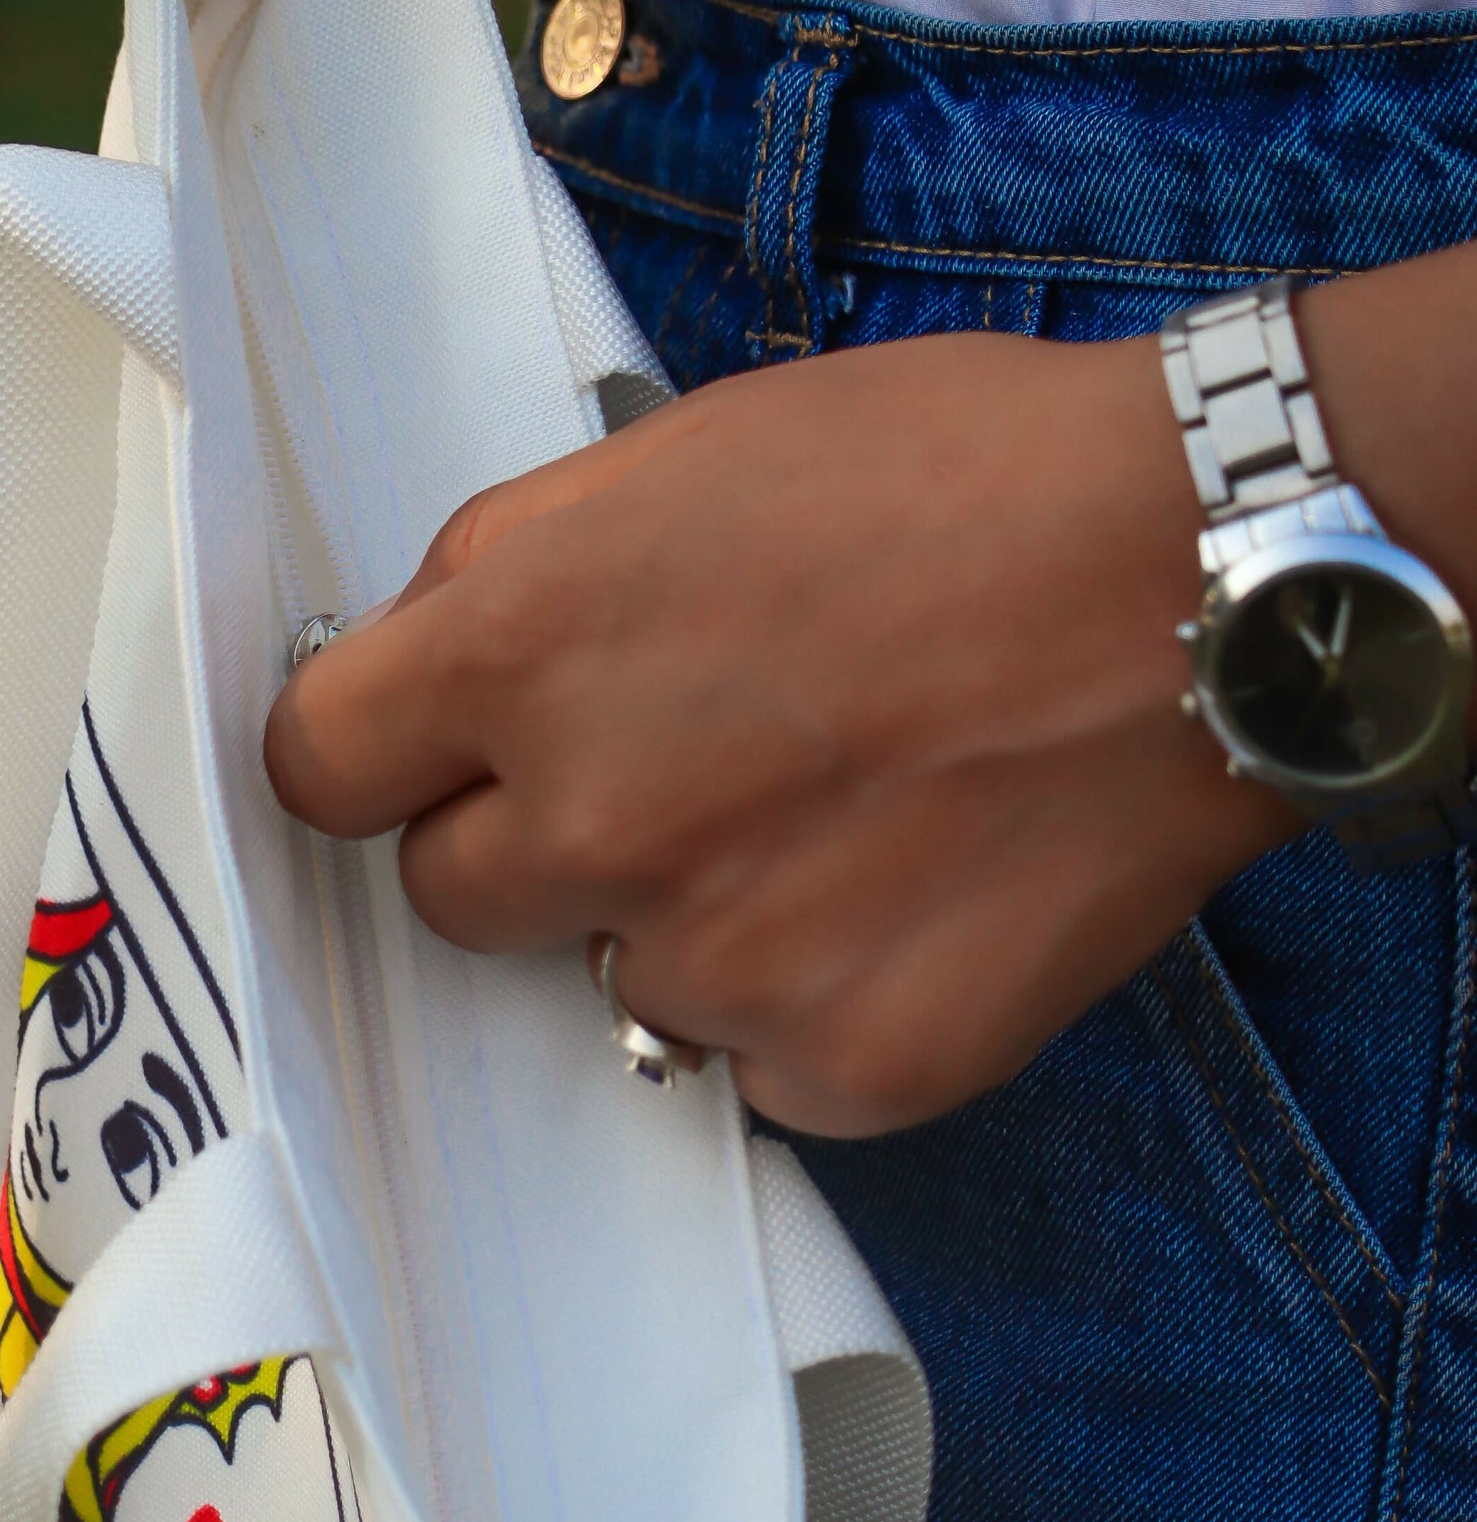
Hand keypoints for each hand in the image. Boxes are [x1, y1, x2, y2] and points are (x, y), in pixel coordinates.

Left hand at [264, 333, 1299, 1137]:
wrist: (1203, 579)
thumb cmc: (962, 478)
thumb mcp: (685, 456)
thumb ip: (521, 571)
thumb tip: (436, 663)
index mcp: (523, 651)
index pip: (317, 769)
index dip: (376, 757)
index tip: (426, 758)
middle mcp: (594, 830)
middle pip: (454, 895)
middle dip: (535, 838)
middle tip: (681, 765)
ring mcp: (721, 967)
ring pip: (626, 979)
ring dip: (693, 919)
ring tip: (843, 812)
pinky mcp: (849, 1064)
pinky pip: (764, 1062)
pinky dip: (816, 999)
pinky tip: (911, 895)